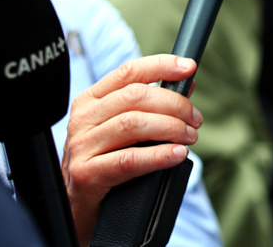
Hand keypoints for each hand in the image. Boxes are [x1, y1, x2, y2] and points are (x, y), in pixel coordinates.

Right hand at [62, 55, 201, 244]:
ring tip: (190, 137)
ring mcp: (82, 146)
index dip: (161, 65)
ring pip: (133, 124)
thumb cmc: (103, 163)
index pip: (128, 72)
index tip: (189, 67)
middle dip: (174, 104)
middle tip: (195, 118)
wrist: (77, 207)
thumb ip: (151, 104)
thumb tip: (186, 83)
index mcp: (90, 100)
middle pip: (135, 96)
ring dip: (170, 128)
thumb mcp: (124, 129)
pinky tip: (177, 154)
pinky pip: (129, 160)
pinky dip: (159, 155)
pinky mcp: (86, 175)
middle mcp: (83, 119)